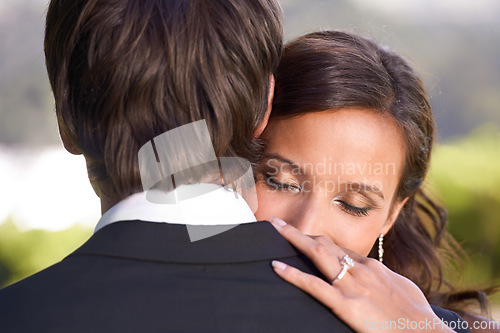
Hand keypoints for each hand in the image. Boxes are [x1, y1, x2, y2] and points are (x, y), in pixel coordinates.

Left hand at [269, 217, 454, 332]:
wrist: (426, 332)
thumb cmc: (417, 314)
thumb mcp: (400, 287)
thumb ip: (383, 277)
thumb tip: (375, 273)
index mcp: (372, 266)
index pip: (339, 249)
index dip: (318, 242)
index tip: (302, 239)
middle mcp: (360, 269)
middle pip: (325, 244)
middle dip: (300, 232)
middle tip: (278, 223)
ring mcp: (352, 285)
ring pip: (318, 255)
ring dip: (293, 239)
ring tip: (275, 228)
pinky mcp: (346, 304)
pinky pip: (314, 285)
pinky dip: (293, 274)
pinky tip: (277, 266)